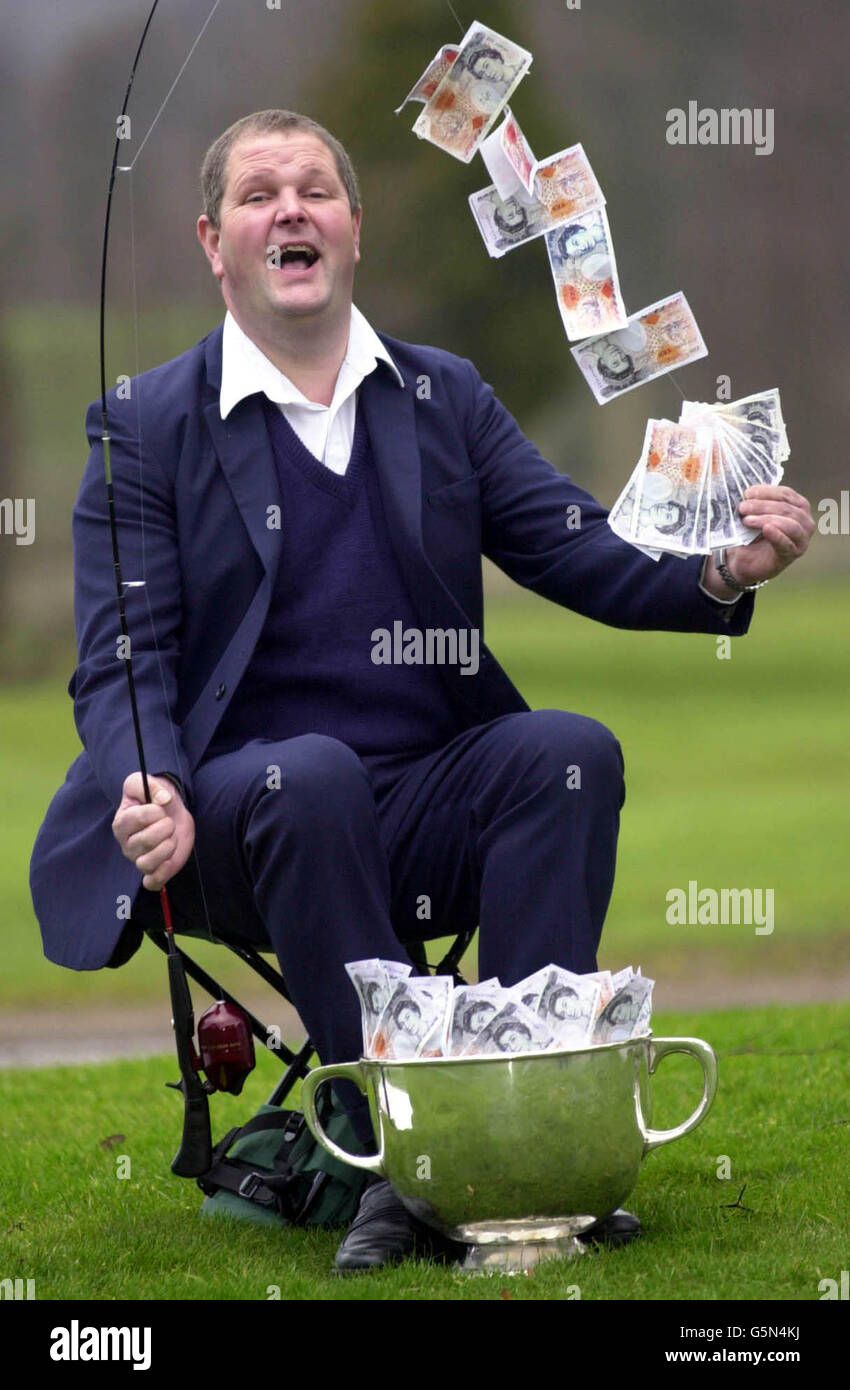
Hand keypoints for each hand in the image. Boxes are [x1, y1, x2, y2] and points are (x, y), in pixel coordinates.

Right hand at [112, 772, 194, 890]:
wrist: (170, 812)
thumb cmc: (154, 798)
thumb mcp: (146, 782)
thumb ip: (151, 784)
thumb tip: (163, 800)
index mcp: (121, 823)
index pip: (137, 819)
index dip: (155, 811)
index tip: (160, 808)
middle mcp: (127, 844)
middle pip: (145, 841)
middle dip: (165, 828)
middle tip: (168, 823)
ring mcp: (139, 859)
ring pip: (147, 864)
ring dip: (166, 848)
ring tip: (170, 838)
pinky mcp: (155, 871)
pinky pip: (152, 883)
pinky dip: (162, 874)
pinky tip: (169, 860)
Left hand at [701, 485, 814, 596]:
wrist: (745, 560)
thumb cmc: (752, 533)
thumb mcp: (755, 513)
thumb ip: (757, 501)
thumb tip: (748, 491)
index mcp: (798, 506)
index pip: (786, 494)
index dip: (767, 492)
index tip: (748, 493)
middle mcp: (805, 521)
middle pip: (787, 509)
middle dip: (763, 506)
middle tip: (742, 507)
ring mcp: (802, 539)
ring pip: (790, 524)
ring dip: (766, 519)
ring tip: (747, 520)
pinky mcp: (793, 554)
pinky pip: (787, 544)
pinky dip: (777, 536)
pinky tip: (766, 530)